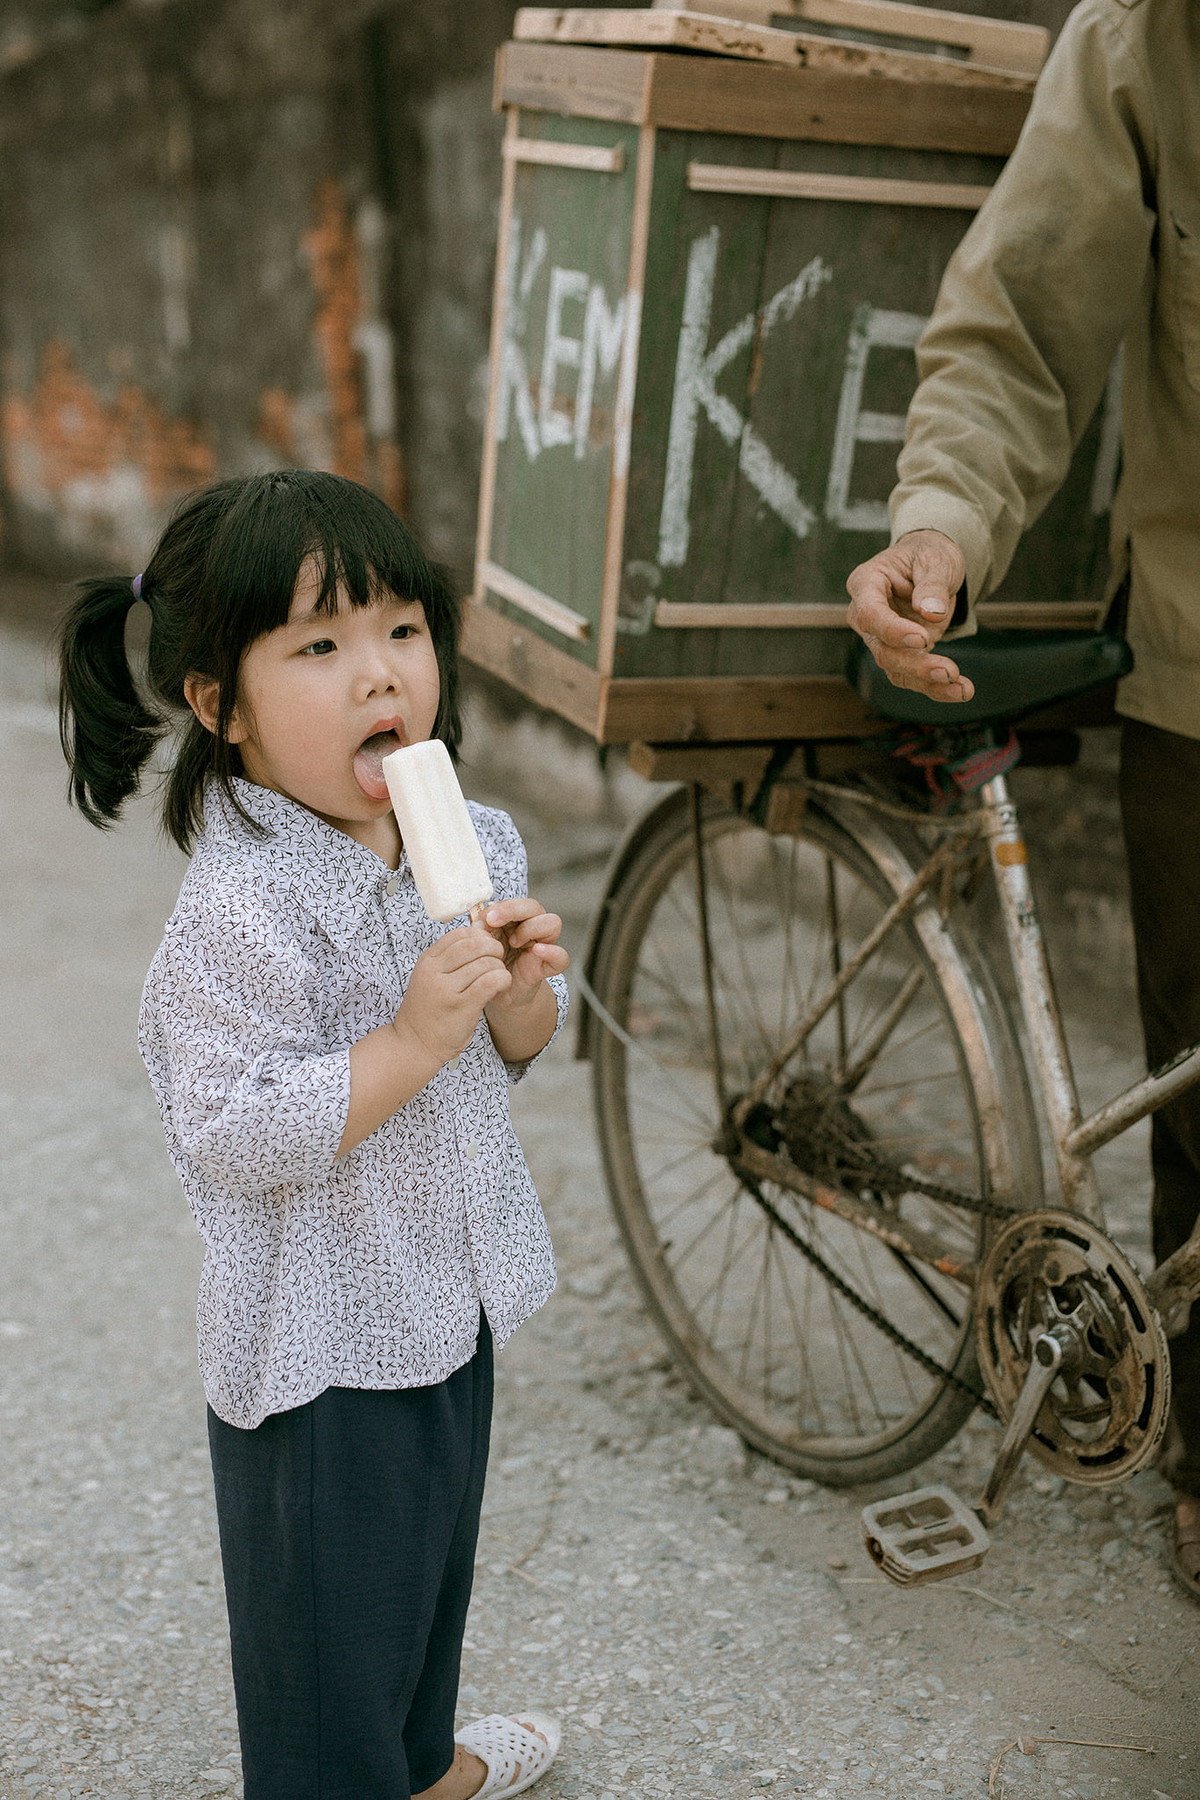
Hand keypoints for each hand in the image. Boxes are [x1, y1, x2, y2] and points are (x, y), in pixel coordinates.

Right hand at [395, 925, 510, 1064]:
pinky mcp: (461, 1006)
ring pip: (485, 963)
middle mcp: (434, 972)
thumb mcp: (429, 978)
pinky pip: (490, 981)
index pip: (459, 934)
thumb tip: (480, 936)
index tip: (487, 946)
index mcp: (427, 961)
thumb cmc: (428, 1011)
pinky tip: (502, 985)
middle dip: (493, 947)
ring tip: (499, 976)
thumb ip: (449, 959)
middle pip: (474, 944)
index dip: (480, 935)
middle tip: (499, 958)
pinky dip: (502, 979)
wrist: (415, 1044)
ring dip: (499, 966)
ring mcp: (446, 989)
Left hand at [479, 896, 569, 1017]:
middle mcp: (533, 929)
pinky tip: (537, 951)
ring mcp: (543, 946)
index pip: (517, 902)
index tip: (483, 918)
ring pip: (553, 923)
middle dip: (513, 910)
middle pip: (535, 906)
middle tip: (493, 921)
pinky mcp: (548, 966)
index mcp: (516, 920)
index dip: (502, 906)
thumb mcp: (482, 944)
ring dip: (531, 928)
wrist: (495, 993)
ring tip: (513, 942)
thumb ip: (482, 930)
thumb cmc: (490, 963)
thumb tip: (479, 921)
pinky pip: (562, 957)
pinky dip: (552, 952)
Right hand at [846, 529, 974, 703]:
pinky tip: (962, 690)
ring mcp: (881, 638)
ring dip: (928, 682)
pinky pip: (911, 676)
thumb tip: (931, 612)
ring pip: (895, 669)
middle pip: (882, 649)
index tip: (923, 638)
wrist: (930, 566)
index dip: (893, 630)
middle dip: (915, 664)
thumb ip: (932, 584)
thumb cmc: (927, 555)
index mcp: (866, 584)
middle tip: (949, 670)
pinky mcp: (899, 653)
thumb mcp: (936, 559)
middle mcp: (866, 615)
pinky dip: (936, 687)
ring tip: (962, 689)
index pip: (870, 614)